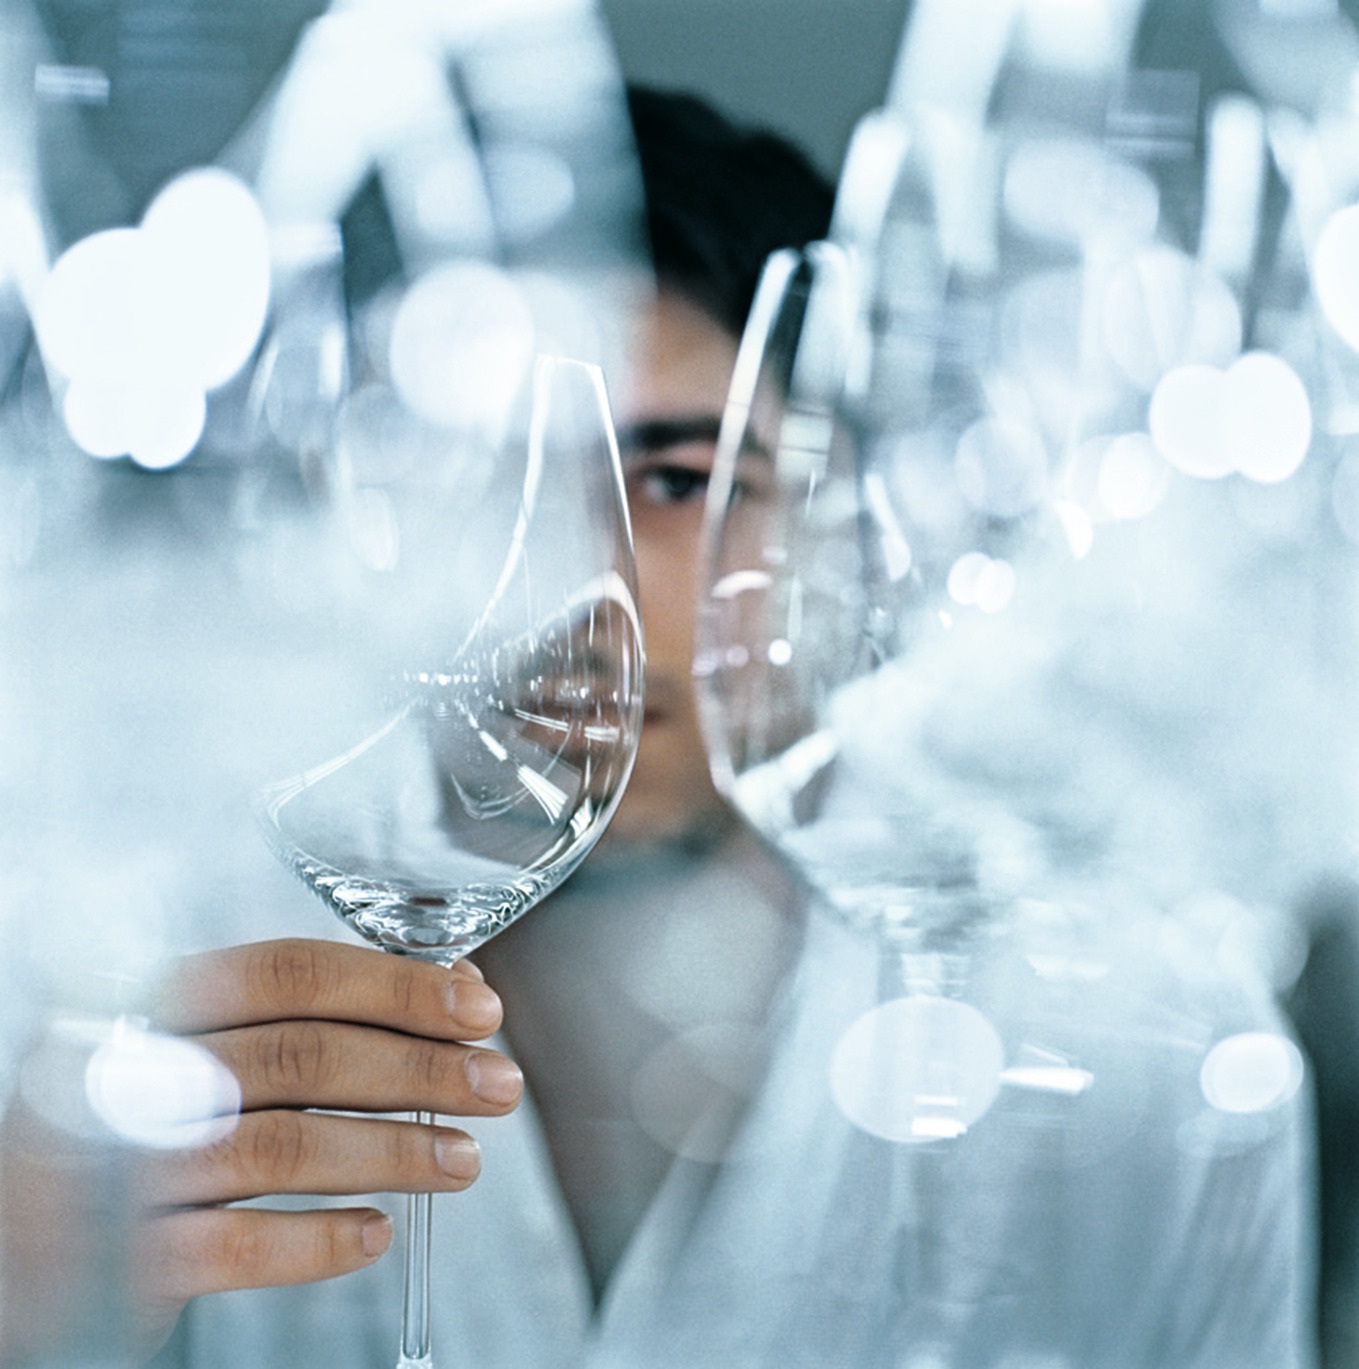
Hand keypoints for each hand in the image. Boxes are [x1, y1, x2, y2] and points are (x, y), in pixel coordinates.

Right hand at [0, 937, 521, 1361]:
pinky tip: (374, 1236)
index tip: (479, 1007)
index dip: (394, 986)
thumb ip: (290, 1019)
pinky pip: (232, 1249)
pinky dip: (316, 1243)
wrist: (6, 1230)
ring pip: (278, 1147)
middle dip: (418, 1070)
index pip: (287, 971)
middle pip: (299, 1055)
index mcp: (150, 1002)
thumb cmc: (127, 1123)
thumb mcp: (186, 1049)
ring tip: (464, 1161)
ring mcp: (113, 1168)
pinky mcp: (110, 1260)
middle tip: (500, 1086)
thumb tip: (443, 995)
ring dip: (391, 1152)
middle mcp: (128, 1071)